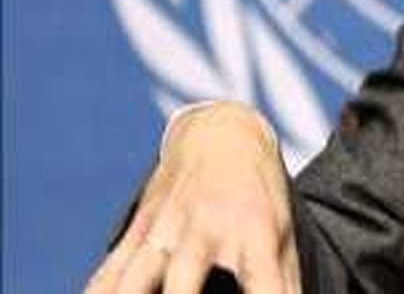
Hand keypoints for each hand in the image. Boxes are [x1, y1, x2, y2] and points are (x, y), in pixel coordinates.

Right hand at [85, 102, 300, 292]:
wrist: (222, 133)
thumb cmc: (260, 193)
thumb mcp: (283, 230)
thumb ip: (285, 282)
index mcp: (254, 232)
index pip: (263, 284)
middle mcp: (207, 229)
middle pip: (183, 284)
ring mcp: (167, 228)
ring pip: (133, 280)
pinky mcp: (140, 228)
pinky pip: (111, 272)